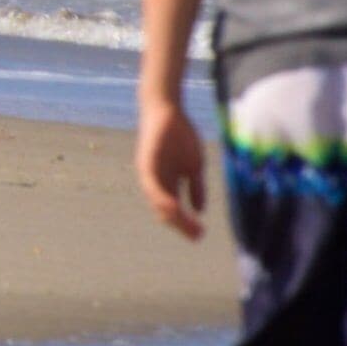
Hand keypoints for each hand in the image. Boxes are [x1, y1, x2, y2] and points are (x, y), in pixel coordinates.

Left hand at [134, 102, 208, 238]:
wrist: (168, 109)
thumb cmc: (180, 136)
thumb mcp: (194, 166)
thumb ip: (196, 187)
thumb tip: (200, 210)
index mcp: (166, 183)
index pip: (173, 210)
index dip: (185, 224)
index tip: (199, 235)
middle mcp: (155, 181)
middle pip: (164, 210)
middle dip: (181, 225)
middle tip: (197, 236)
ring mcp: (149, 173)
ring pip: (158, 201)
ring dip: (173, 216)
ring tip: (187, 227)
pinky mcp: (145, 162)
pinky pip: (151, 185)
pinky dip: (162, 198)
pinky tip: (174, 208)